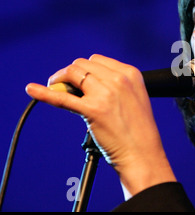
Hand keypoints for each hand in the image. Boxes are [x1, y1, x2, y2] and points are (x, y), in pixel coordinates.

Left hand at [25, 54, 175, 196]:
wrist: (143, 154)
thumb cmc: (138, 130)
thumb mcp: (134, 97)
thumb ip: (115, 85)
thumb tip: (81, 81)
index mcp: (131, 74)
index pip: (97, 60)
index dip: (84, 69)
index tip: (79, 80)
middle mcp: (119, 80)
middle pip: (83, 64)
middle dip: (70, 73)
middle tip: (65, 86)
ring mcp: (106, 94)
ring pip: (73, 73)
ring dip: (60, 79)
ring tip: (56, 89)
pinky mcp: (93, 110)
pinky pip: (62, 97)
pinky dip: (44, 93)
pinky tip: (33, 89)